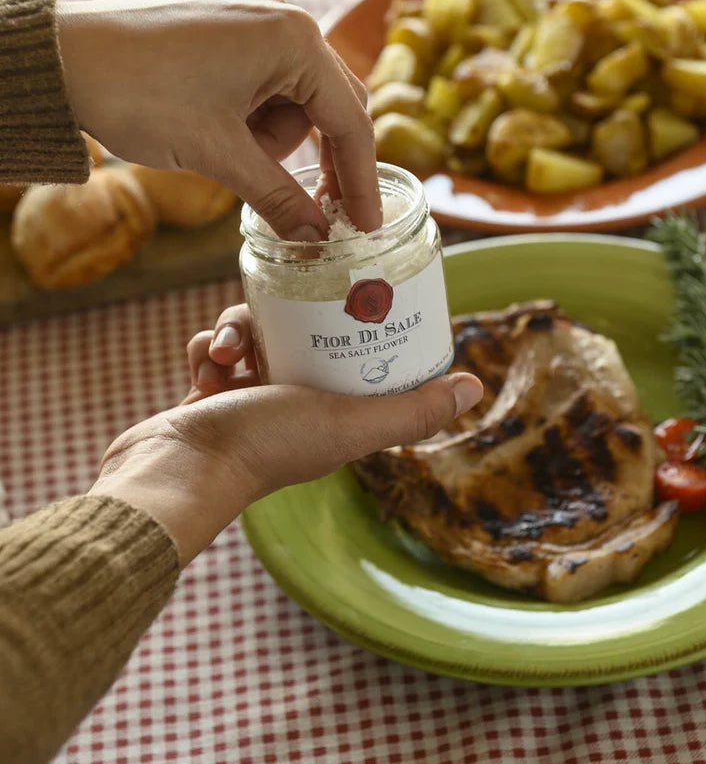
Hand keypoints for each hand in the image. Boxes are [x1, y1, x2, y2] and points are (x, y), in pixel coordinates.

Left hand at [57, 0, 379, 236]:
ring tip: (225, 154)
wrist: (61, 59)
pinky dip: (253, 121)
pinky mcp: (229, 29)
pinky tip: (220, 133)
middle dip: (320, 162)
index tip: (367, 227)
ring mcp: (255, 20)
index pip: (350, 120)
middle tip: (316, 214)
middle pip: (331, 106)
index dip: (361, 181)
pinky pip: (266, 85)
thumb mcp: (218, 155)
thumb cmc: (139, 94)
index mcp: (293, 39)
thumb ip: (278, 197)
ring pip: (295, 101)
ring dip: (274, 142)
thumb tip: (318, 237)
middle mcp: (283, 19)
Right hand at [89, 305, 481, 565]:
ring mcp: (251, 400)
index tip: (350, 294)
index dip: (358, 323)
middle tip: (271, 315)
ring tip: (226, 353)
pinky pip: (216, 347)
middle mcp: (295, 406)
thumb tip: (473, 386)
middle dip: (282, 319)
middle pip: (302, 333)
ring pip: (255, 333)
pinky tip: (204, 369)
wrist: (175, 469)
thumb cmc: (264, 446)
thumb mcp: (348, 424)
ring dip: (237, 334)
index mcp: (335, 414)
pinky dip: (208, 350)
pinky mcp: (210, 393)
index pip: (357, 357)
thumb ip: (410, 412)